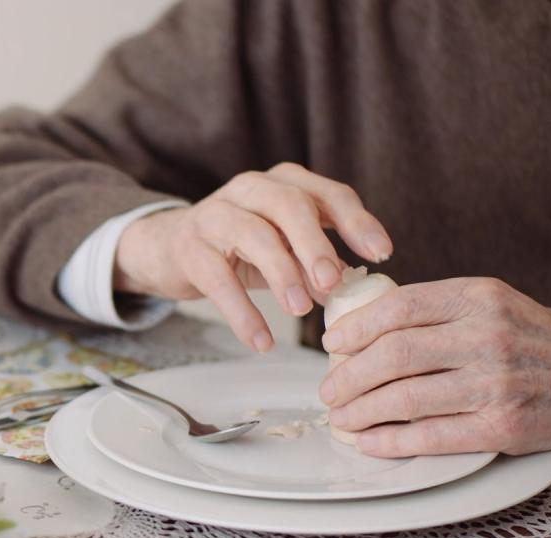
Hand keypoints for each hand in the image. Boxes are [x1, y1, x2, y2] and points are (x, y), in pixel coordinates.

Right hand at [114, 162, 393, 350]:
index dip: (357, 222)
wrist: (168, 249)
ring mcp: (216, 213)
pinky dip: (243, 313)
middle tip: (333, 283)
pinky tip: (261, 341)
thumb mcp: (282, 246)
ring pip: (255, 235)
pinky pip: (219, 280)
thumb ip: (315, 260)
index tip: (382, 254)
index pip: (329, 194)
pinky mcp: (189, 247)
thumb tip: (351, 288)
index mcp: (284, 182)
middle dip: (316, 245)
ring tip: (300, 311)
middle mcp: (251, 188)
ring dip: (282, 274)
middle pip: (290, 206)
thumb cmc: (238, 247)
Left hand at [320, 277, 550, 456]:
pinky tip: (367, 441)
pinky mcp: (501, 427)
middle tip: (327, 389)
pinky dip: (388, 441)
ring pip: (403, 398)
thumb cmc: (534, 343)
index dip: (354, 328)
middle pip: (393, 355)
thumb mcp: (493, 305)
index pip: (398, 307)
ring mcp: (495, 384)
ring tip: (341, 416)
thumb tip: (361, 327)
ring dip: (359, 412)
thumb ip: (437, 310)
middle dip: (347, 377)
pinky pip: (429, 436)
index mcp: (479, 298)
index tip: (331, 345)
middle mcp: (487, 337)